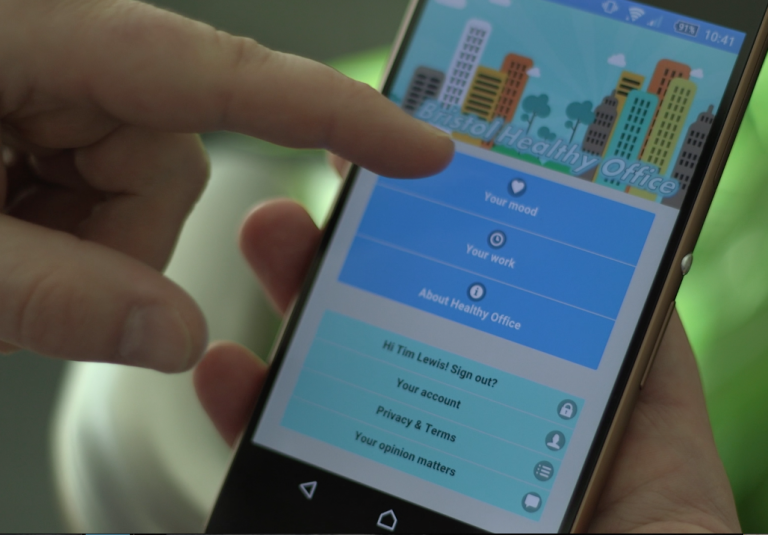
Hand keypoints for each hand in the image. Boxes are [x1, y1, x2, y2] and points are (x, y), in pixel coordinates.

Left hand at [0, 0, 451, 371]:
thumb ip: (54, 296)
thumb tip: (175, 338)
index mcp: (47, 36)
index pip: (229, 75)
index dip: (339, 115)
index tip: (422, 148)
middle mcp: (70, 58)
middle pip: (176, 163)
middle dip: (119, 245)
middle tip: (28, 283)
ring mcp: (59, 97)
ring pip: (144, 194)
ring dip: (88, 252)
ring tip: (1, 269)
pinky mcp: (49, 131)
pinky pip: (105, 197)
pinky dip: (70, 243)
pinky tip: (7, 249)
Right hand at [194, 199, 739, 532]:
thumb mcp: (663, 453)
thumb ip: (644, 366)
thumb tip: (639, 268)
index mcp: (523, 412)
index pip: (470, 310)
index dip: (439, 237)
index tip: (413, 171)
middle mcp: (450, 442)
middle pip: (391, 330)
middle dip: (355, 251)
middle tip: (331, 185)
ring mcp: (390, 486)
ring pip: (327, 384)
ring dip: (292, 307)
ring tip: (270, 235)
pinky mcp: (340, 520)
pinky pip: (279, 469)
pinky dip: (246, 415)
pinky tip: (229, 369)